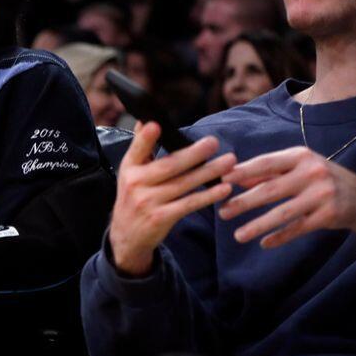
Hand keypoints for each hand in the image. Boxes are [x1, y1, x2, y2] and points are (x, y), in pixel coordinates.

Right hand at [109, 121, 236, 275]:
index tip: (155, 124)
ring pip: (183, 184)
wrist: (126, 236)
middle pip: (168, 166)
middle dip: (193, 154)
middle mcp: (136, 184)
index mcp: (129, 168)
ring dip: (208, 172)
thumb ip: (140, 148)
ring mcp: (148, 202)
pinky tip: (224, 188)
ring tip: (229, 161)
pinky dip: (208, 196)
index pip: (137, 150)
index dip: (145, 138)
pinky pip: (189, 204)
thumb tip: (146, 120)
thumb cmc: (133, 197)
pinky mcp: (161, 218)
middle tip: (213, 142)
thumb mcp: (130, 172)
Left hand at [219, 146, 355, 247]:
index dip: (243, 172)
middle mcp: (312, 173)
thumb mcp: (297, 167)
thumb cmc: (319, 178)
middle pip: (271, 189)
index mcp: (301, 156)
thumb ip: (267, 171)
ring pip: (283, 213)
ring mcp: (322, 195)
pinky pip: (298, 228)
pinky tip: (264, 244)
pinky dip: (280, 237)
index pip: (266, 163)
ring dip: (258, 225)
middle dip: (244, 202)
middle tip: (222, 212)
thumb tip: (232, 177)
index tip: (221, 180)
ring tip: (238, 236)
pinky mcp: (329, 215)